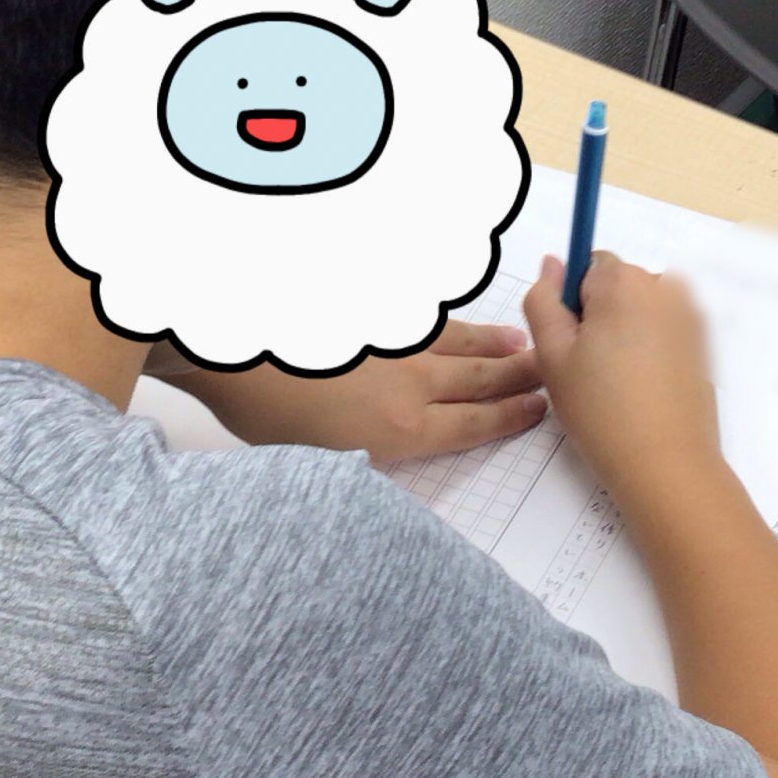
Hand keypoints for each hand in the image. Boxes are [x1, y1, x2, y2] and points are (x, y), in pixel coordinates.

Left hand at [168, 320, 545, 462]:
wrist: (230, 345)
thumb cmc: (261, 412)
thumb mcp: (315, 462)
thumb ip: (363, 456)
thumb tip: (385, 450)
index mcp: (399, 432)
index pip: (472, 426)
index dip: (509, 418)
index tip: (537, 409)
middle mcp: (410, 386)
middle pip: (477, 381)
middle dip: (516, 378)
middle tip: (547, 372)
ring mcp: (393, 343)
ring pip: (457, 344)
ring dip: (491, 345)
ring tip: (517, 343)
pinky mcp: (375, 315)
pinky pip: (423, 321)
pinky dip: (449, 323)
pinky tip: (455, 323)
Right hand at [521, 251, 723, 506]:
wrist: (666, 463)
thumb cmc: (602, 411)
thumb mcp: (552, 355)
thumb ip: (543, 300)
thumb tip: (552, 264)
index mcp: (624, 282)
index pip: (587, 267)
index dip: (572, 304)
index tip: (571, 345)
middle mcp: (664, 287)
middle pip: (618, 285)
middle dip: (600, 316)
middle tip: (589, 370)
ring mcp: (691, 315)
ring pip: (642, 309)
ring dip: (627, 332)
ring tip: (618, 383)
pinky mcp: (705, 344)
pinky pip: (666, 330)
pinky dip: (652, 349)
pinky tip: (643, 388)